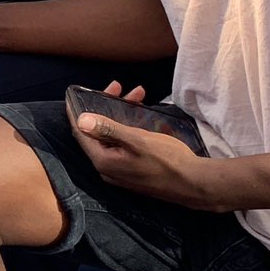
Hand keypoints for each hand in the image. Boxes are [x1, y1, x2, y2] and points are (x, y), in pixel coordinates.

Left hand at [68, 82, 216, 206]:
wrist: (194, 183)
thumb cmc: (167, 161)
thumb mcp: (137, 140)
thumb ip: (108, 130)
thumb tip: (81, 120)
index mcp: (103, 161)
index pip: (81, 133)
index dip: (77, 111)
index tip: (75, 94)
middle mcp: (106, 168)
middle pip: (98, 132)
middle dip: (107, 106)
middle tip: (118, 86)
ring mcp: (119, 170)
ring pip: (113, 135)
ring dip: (122, 113)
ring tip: (139, 94)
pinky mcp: (132, 170)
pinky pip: (123, 143)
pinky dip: (129, 126)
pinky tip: (141, 113)